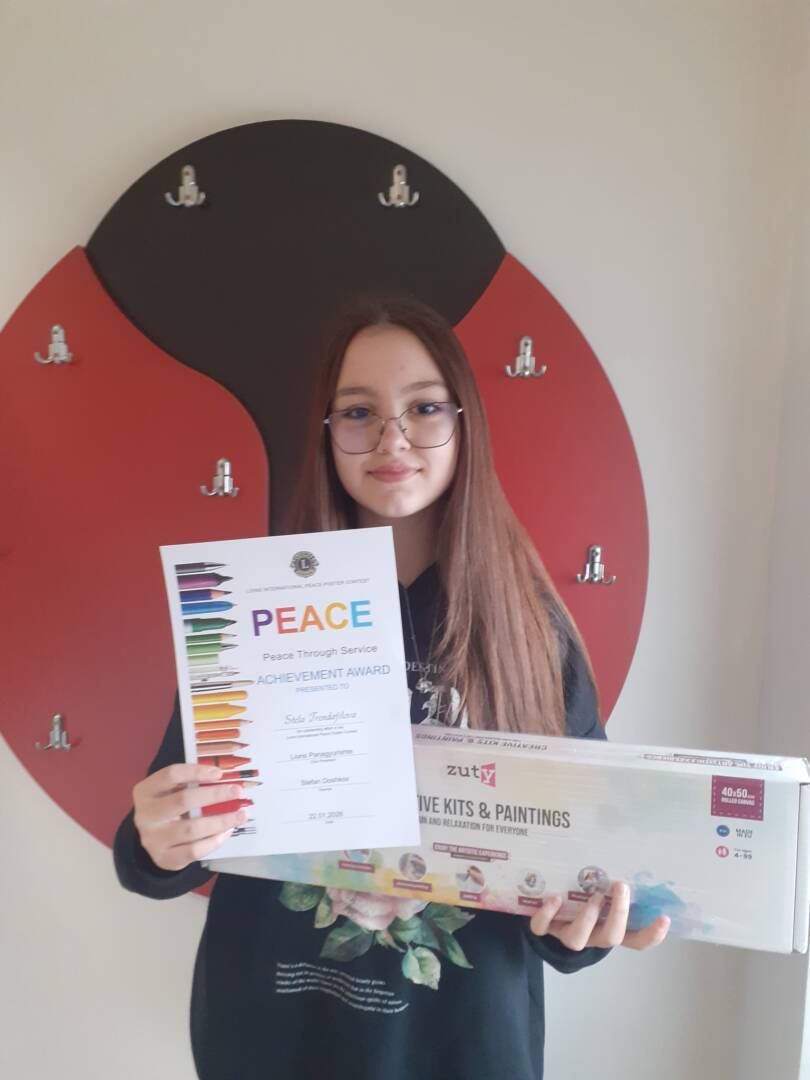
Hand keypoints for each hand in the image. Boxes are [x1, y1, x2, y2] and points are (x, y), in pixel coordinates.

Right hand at [132, 763, 249, 870]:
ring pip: (192, 829)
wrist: (153, 840)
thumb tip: (226, 780)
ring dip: (221, 821)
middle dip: (214, 795)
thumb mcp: (170, 792)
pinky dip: (214, 841)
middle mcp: (145, 815)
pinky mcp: (164, 858)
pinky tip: (227, 832)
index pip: (171, 775)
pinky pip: (194, 850)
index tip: (219, 773)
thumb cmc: (168, 808)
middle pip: (183, 800)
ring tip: (241, 815)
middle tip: (237, 791)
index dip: (196, 772)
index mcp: (145, 791)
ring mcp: (153, 839)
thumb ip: (190, 784)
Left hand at [529, 881, 669, 950]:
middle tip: (621, 887)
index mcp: (608, 928)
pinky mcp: (544, 928)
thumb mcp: (600, 895)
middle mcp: (591, 935)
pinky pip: (542, 928)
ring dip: (586, 917)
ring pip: (577, 939)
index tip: (665, 917)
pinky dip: (547, 914)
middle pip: (610, 937)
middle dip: (617, 914)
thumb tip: (631, 857)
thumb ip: (613, 886)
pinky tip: (554, 898)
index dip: (652, 935)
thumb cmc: (579, 901)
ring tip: (592, 896)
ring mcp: (566, 933)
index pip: (636, 940)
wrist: (544, 917)